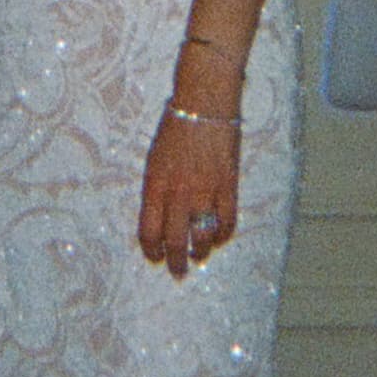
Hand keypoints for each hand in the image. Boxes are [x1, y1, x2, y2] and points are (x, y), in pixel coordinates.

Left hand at [140, 104, 238, 277]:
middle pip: (175, 240)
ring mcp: (204, 191)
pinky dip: (223, 233)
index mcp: (155, 186)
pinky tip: (219, 236)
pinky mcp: (227, 185)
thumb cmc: (175, 128)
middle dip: (176, 261)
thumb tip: (159, 216)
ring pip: (202, 236)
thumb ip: (156, 189)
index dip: (151, 250)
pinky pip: (226, 220)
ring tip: (200, 255)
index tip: (155, 257)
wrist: (203, 105)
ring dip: (201, 251)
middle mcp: (178, 194)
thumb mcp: (154, 159)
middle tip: (178, 271)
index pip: (149, 231)